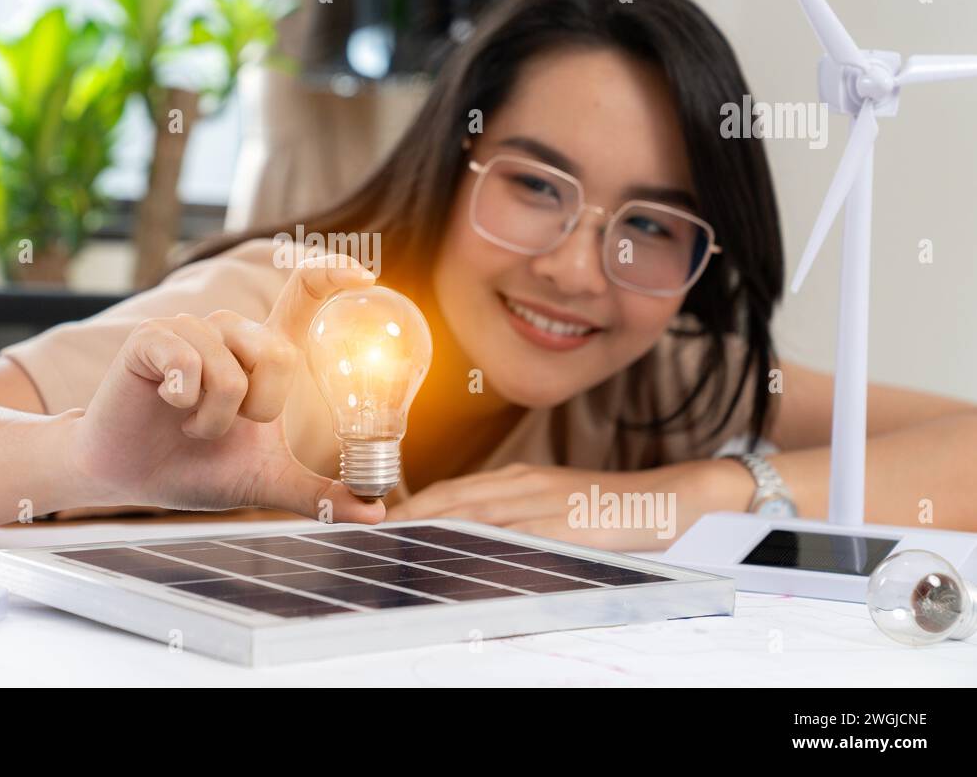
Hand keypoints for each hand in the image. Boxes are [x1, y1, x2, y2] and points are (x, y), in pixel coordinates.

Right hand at [70, 254, 383, 523]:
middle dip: (259, 410)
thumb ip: (319, 495)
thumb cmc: (198, 467)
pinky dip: (182, 401)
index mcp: (263, 351)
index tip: (364, 276)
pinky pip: (186, 364)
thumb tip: (376, 514)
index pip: (303, 297)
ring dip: (213, 420)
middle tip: (229, 428)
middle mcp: (231, 330)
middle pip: (278, 353)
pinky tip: (165, 404)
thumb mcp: (266, 482)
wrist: (132, 477)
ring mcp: (190, 329)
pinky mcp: (151, 338)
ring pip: (229, 372)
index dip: (332, 277)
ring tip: (190, 425)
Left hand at [387, 460, 748, 549]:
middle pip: (453, 502)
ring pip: (477, 518)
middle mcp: (523, 485)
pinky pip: (517, 539)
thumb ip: (510, 514)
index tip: (380, 523)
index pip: (451, 491)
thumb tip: (468, 536)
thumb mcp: (551, 503)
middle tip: (374, 537)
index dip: (412, 506)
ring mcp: (544, 503)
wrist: (665, 498)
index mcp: (517, 479)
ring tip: (401, 548)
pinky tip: (462, 561)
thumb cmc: (604, 507)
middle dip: (410, 519)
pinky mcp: (567, 525)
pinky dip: (485, 548)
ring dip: (435, 532)